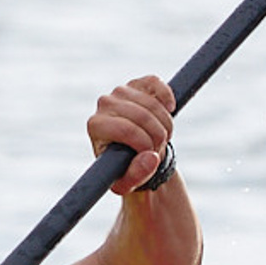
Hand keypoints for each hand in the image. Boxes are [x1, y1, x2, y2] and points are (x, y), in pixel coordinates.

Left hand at [87, 74, 175, 197]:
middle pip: (142, 116)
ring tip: (162, 137)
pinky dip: (166, 96)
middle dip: (158, 136)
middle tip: (159, 148)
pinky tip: (170, 109)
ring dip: (165, 124)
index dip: (145, 143)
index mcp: (95, 125)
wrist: (134, 154)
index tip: (151, 155)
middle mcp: (104, 104)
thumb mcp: (128, 182)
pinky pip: (155, 83)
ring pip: (152, 104)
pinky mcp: (138, 83)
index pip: (126, 129)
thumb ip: (136, 175)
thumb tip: (151, 157)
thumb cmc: (126, 169)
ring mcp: (121, 91)